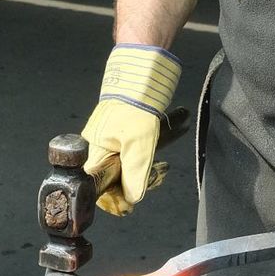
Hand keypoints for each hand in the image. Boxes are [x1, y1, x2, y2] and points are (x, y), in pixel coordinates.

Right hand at [82, 44, 180, 215]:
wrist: (140, 70)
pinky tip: (178, 129)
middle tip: (159, 174)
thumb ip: (134, 176)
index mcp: (96, 152)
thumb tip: (131, 199)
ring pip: (133, 156)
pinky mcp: (129, 121)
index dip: (115, 198)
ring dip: (152, 160)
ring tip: (169, 160)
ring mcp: (115, 132)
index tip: (131, 205)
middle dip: (140, 178)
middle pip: (118, 173)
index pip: (100, 185)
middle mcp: (102, 144)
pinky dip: (159, 140)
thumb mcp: (138, 148)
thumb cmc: (134, 109)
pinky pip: (142, 139)